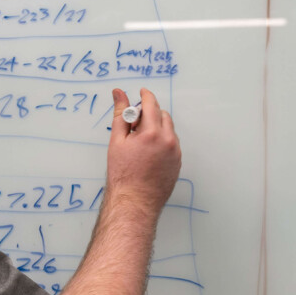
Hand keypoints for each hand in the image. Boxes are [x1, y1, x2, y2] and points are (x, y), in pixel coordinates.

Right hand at [106, 88, 180, 212]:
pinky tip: (148, 153)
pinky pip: (172, 144)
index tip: (141, 92)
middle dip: (150, 113)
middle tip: (134, 124)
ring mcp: (176, 153)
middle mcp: (168, 141)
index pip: (152, 104)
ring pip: (168, 130)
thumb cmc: (123, 174)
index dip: (145, 96)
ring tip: (140, 142)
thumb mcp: (117, 141)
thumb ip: (121, 114)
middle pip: (162, 115)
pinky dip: (162, 141)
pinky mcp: (178, 163)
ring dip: (157, 128)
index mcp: (153, 133)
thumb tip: (119, 94)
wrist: (134, 202)